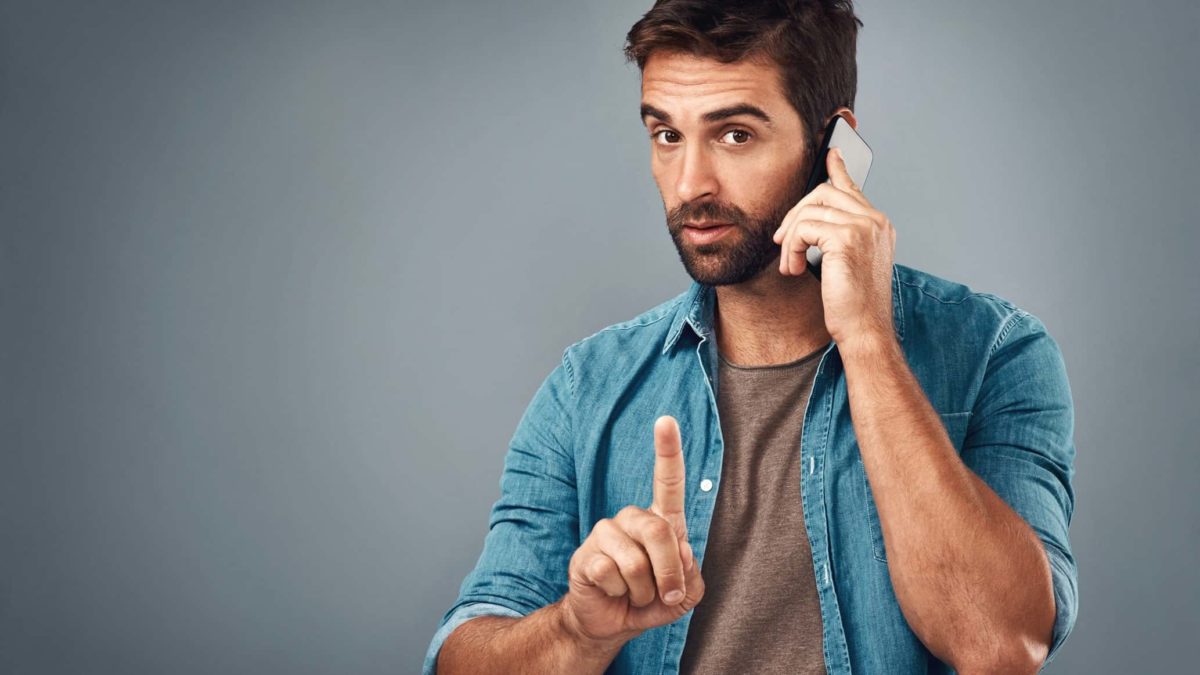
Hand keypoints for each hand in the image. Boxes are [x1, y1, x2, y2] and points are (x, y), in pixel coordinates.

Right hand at [560, 415, 705, 647]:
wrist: (609, 622)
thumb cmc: (649, 600)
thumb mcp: (684, 594)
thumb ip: (691, 576)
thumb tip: (680, 551)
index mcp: (659, 520)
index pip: (667, 482)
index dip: (668, 450)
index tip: (666, 420)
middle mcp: (631, 519)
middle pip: (660, 532)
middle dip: (669, 573)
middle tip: (665, 594)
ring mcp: (605, 533)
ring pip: (636, 563)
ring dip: (643, 591)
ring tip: (633, 593)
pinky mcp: (585, 554)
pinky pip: (611, 575)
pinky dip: (619, 595)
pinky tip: (611, 592)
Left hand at [772, 146, 896, 349]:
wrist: (865, 331)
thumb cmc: (854, 305)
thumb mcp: (847, 264)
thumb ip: (837, 237)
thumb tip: (810, 221)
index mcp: (878, 225)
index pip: (852, 188)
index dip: (837, 169)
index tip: (829, 153)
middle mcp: (875, 221)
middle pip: (823, 193)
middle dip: (795, 215)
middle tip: (782, 241)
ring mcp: (864, 227)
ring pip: (810, 210)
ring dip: (791, 238)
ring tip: (792, 264)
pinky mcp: (847, 239)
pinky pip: (804, 228)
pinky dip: (792, 248)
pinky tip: (795, 268)